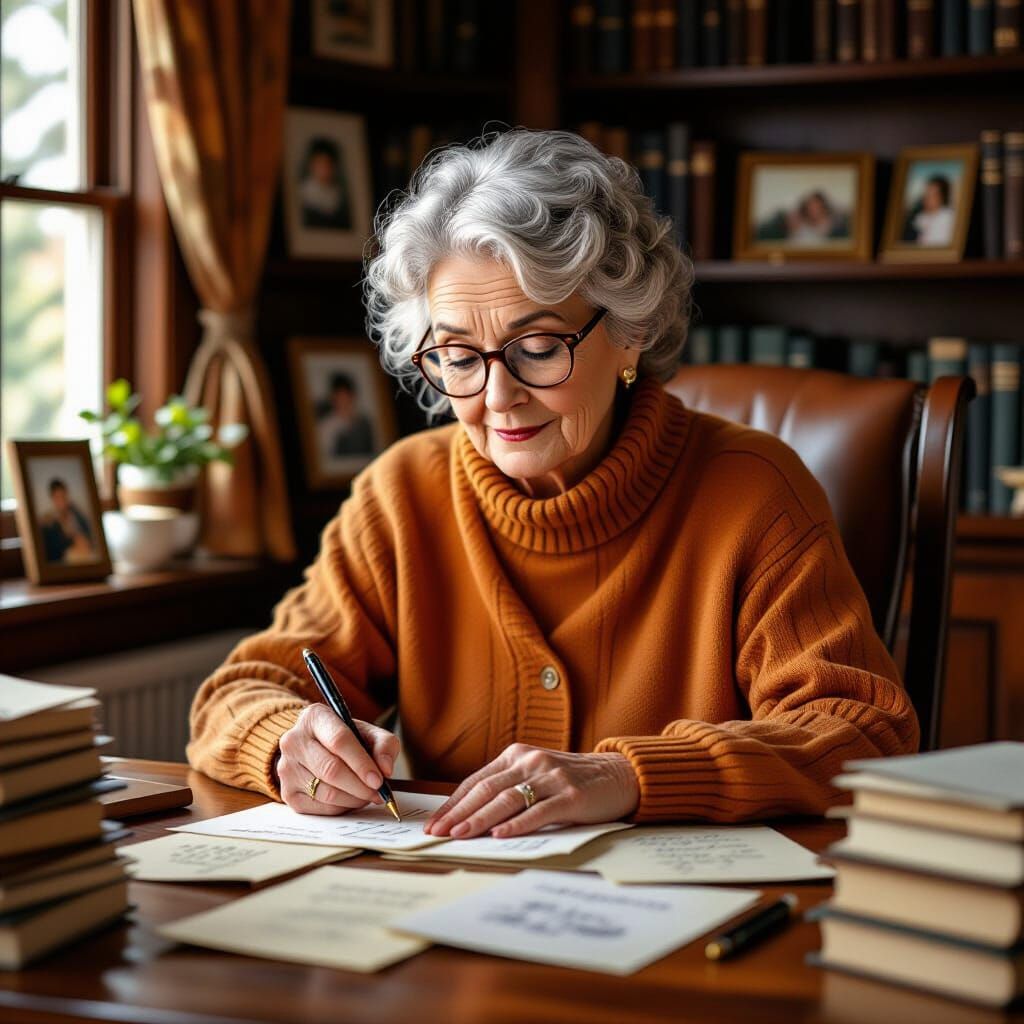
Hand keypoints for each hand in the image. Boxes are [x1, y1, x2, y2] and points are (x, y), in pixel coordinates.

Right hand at [277, 704, 399, 815]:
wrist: (316, 748)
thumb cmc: (346, 739)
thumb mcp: (368, 732)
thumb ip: (384, 745)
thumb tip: (386, 769)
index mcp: (314, 717)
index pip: (339, 741)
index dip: (361, 763)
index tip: (379, 780)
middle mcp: (294, 741)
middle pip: (331, 769)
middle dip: (360, 786)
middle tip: (378, 793)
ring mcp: (286, 768)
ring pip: (326, 792)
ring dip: (353, 799)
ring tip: (368, 795)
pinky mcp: (287, 793)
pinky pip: (320, 808)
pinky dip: (342, 808)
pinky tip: (351, 800)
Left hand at [423, 744, 639, 839]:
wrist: (617, 775)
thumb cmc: (570, 780)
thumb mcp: (535, 774)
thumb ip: (508, 786)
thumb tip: (468, 814)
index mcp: (517, 754)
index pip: (477, 781)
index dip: (453, 803)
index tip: (434, 822)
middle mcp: (531, 761)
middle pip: (487, 790)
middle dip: (459, 813)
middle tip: (438, 832)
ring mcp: (551, 777)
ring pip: (508, 800)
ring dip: (480, 820)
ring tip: (460, 834)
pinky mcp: (571, 795)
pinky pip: (539, 811)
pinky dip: (517, 824)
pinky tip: (501, 835)